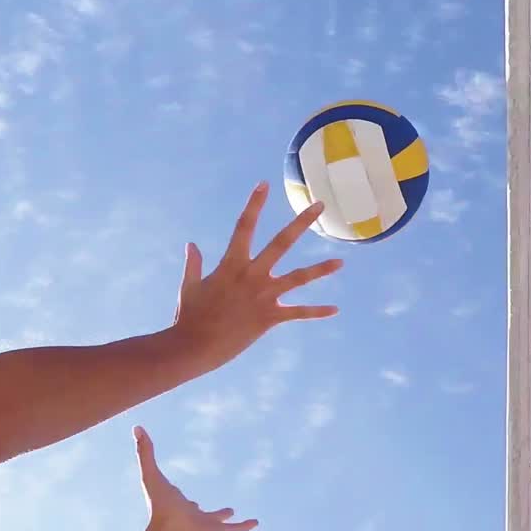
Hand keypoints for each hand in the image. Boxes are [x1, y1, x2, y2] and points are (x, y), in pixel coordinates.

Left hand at [134, 426, 257, 530]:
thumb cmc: (159, 506)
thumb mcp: (151, 474)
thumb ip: (145, 452)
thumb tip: (136, 428)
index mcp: (175, 503)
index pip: (176, 497)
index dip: (174, 494)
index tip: (175, 493)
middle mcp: (188, 514)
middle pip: (194, 510)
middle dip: (196, 507)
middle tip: (197, 504)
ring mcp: (202, 524)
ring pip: (215, 520)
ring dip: (222, 516)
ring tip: (231, 510)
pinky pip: (232, 529)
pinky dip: (243, 526)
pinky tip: (255, 523)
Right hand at [172, 182, 341, 372]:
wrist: (195, 346)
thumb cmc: (189, 316)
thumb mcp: (189, 286)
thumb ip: (193, 264)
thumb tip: (191, 244)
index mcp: (231, 264)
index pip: (244, 226)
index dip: (254, 204)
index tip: (264, 184)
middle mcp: (252, 275)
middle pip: (282, 242)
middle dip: (301, 222)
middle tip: (319, 205)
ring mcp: (264, 296)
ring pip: (299, 278)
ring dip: (321, 269)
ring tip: (341, 262)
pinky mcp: (270, 317)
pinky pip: (298, 312)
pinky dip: (317, 311)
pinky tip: (335, 309)